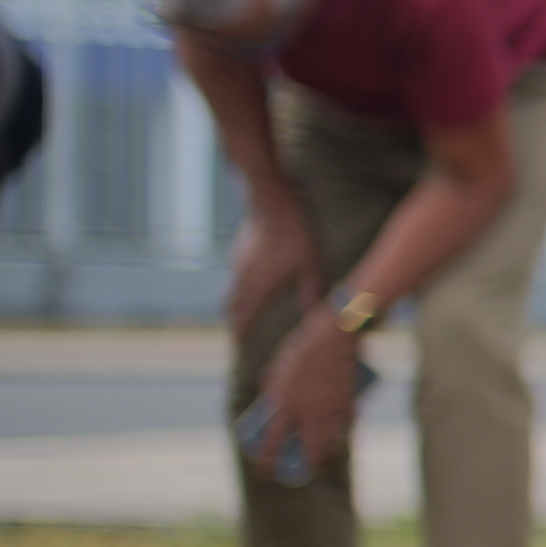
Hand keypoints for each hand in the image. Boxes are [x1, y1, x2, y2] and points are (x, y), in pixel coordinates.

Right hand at [226, 200, 317, 336]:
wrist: (269, 197)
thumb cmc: (293, 231)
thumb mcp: (310, 263)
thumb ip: (310, 290)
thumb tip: (314, 315)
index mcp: (257, 284)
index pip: (242, 317)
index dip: (240, 335)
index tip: (239, 349)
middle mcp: (242, 275)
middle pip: (231, 306)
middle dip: (235, 322)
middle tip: (240, 336)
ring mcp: (238, 260)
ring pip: (233, 289)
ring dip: (238, 303)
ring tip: (248, 313)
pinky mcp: (240, 248)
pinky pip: (238, 274)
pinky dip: (242, 286)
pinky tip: (256, 283)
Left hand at [257, 321, 361, 470]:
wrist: (331, 337)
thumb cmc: (298, 351)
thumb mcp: (275, 374)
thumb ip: (273, 395)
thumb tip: (271, 410)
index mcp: (284, 406)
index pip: (272, 443)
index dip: (266, 462)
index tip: (265, 472)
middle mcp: (308, 413)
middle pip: (309, 452)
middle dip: (307, 468)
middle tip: (304, 472)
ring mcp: (330, 410)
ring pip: (332, 444)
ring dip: (327, 454)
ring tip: (322, 457)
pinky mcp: (348, 404)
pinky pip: (346, 426)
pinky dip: (343, 432)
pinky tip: (339, 435)